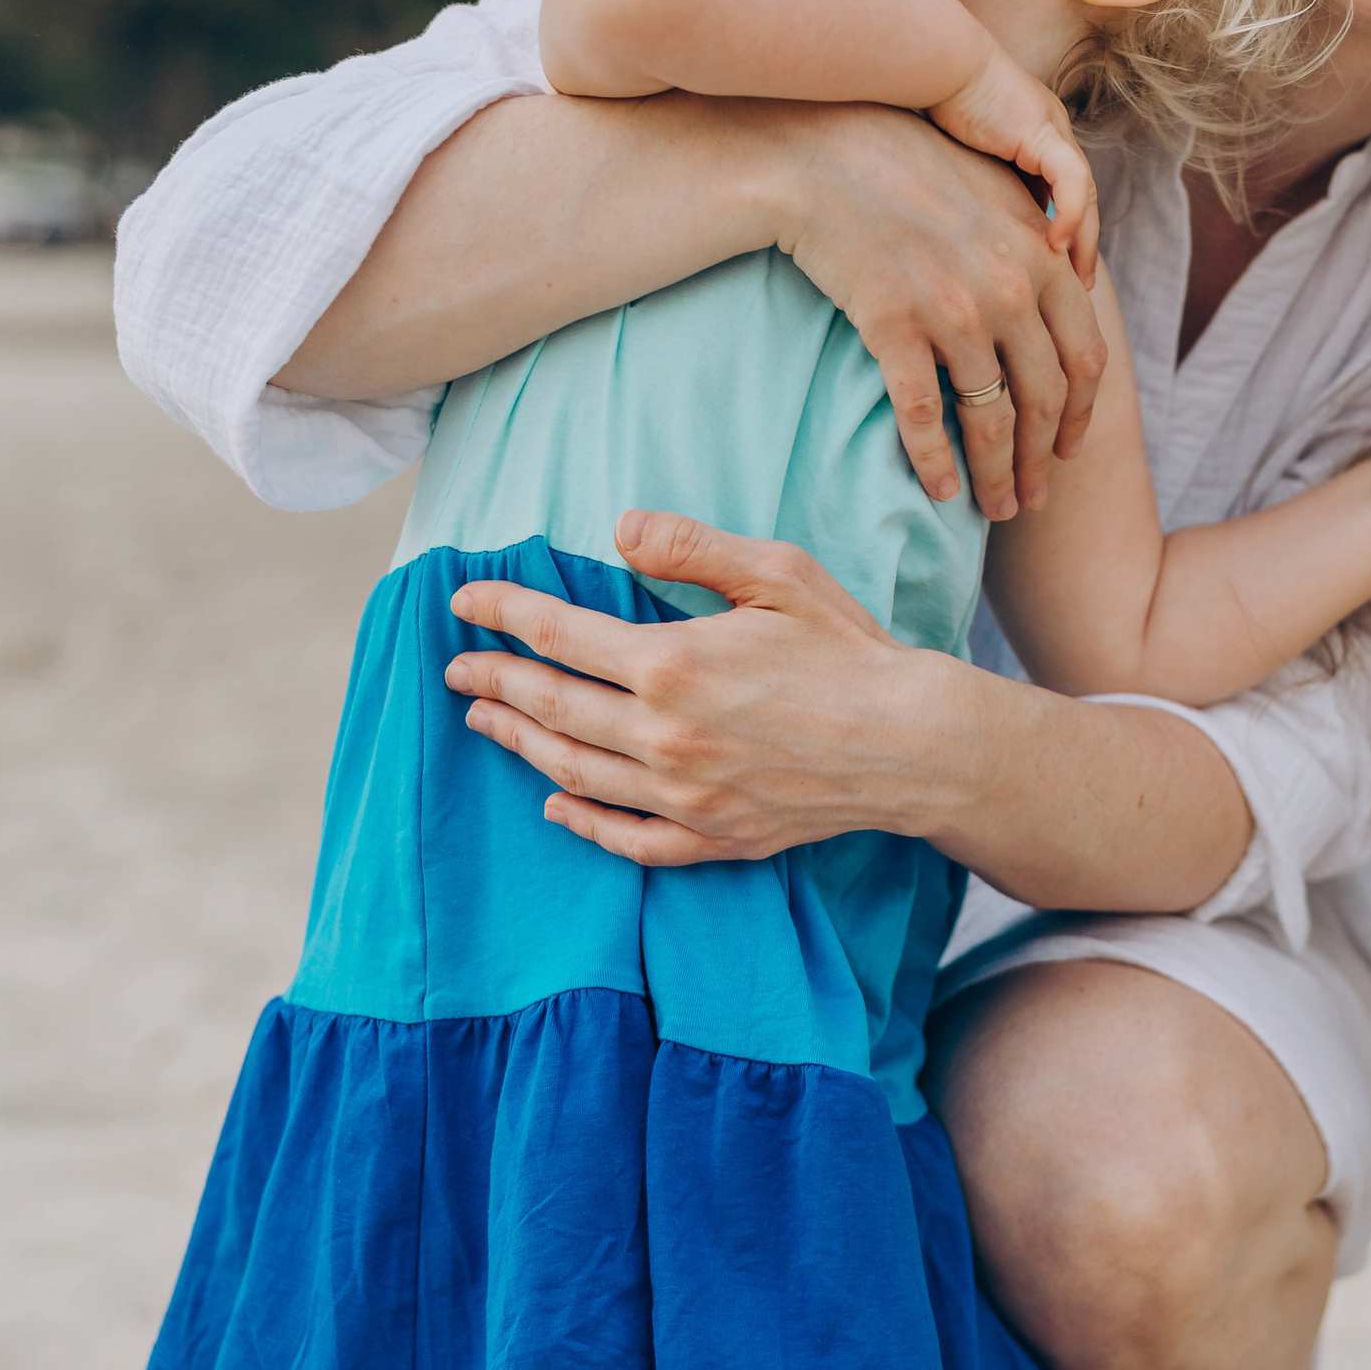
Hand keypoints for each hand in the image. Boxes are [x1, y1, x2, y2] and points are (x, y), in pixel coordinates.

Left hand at [445, 513, 950, 865]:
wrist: (913, 744)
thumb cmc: (848, 649)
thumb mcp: (775, 573)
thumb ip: (689, 548)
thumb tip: (616, 530)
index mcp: (672, 664)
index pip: (557, 634)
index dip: (502, 612)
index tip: (464, 601)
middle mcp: (664, 737)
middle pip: (549, 707)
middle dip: (492, 682)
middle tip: (458, 669)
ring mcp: (685, 795)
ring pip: (574, 773)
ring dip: (519, 744)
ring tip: (485, 723)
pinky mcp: (714, 836)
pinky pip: (629, 838)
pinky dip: (583, 822)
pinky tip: (556, 804)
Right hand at [774, 105, 1106, 522]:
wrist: (824, 157)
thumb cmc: (909, 168)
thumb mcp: (997, 192)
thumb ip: (1040, 241)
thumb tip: (1071, 286)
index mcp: (1043, 257)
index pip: (1087, 358)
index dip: (1082, 415)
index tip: (1070, 450)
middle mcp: (1009, 288)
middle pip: (1043, 399)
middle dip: (1043, 461)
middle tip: (1034, 500)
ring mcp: (953, 310)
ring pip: (990, 418)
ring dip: (998, 475)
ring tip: (995, 509)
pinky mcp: (893, 327)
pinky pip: (923, 416)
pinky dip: (935, 463)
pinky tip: (939, 490)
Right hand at [924, 46, 1101, 288]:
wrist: (927, 62)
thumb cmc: (922, 101)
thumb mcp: (950, 154)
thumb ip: (966, 186)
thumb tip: (955, 232)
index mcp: (1029, 133)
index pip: (1057, 189)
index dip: (1058, 229)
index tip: (1052, 270)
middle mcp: (1049, 130)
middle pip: (1080, 195)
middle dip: (1081, 242)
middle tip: (1079, 286)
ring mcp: (1051, 128)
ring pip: (1084, 193)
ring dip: (1083, 238)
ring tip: (1077, 279)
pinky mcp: (1043, 131)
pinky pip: (1071, 182)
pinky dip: (1069, 214)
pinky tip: (1055, 245)